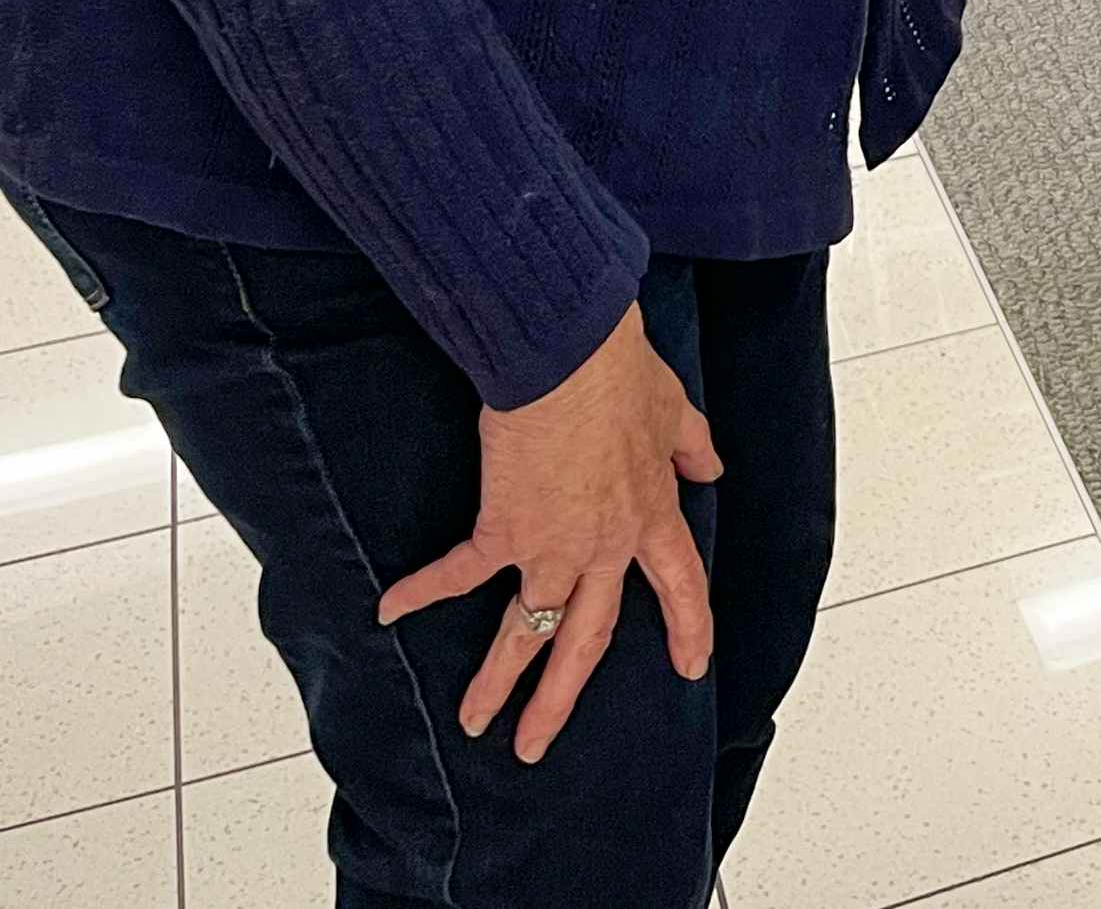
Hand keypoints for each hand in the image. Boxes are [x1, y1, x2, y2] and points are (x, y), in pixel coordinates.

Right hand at [375, 303, 720, 761]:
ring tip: (474, 722)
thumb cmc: (620, 371)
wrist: (570, 357)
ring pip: (526, 630)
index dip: (689, 625)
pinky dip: (422, 590)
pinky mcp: (504, 530)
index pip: (681, 583)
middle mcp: (605, 544)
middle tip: (537, 743)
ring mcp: (553, 545)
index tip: (692, 668)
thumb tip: (711, 468)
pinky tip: (389, 612)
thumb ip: (693, 446)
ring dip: (498, 680)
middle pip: (590, 636)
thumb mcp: (675, 408)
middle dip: (562, 696)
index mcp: (651, 514)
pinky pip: (460, 572)